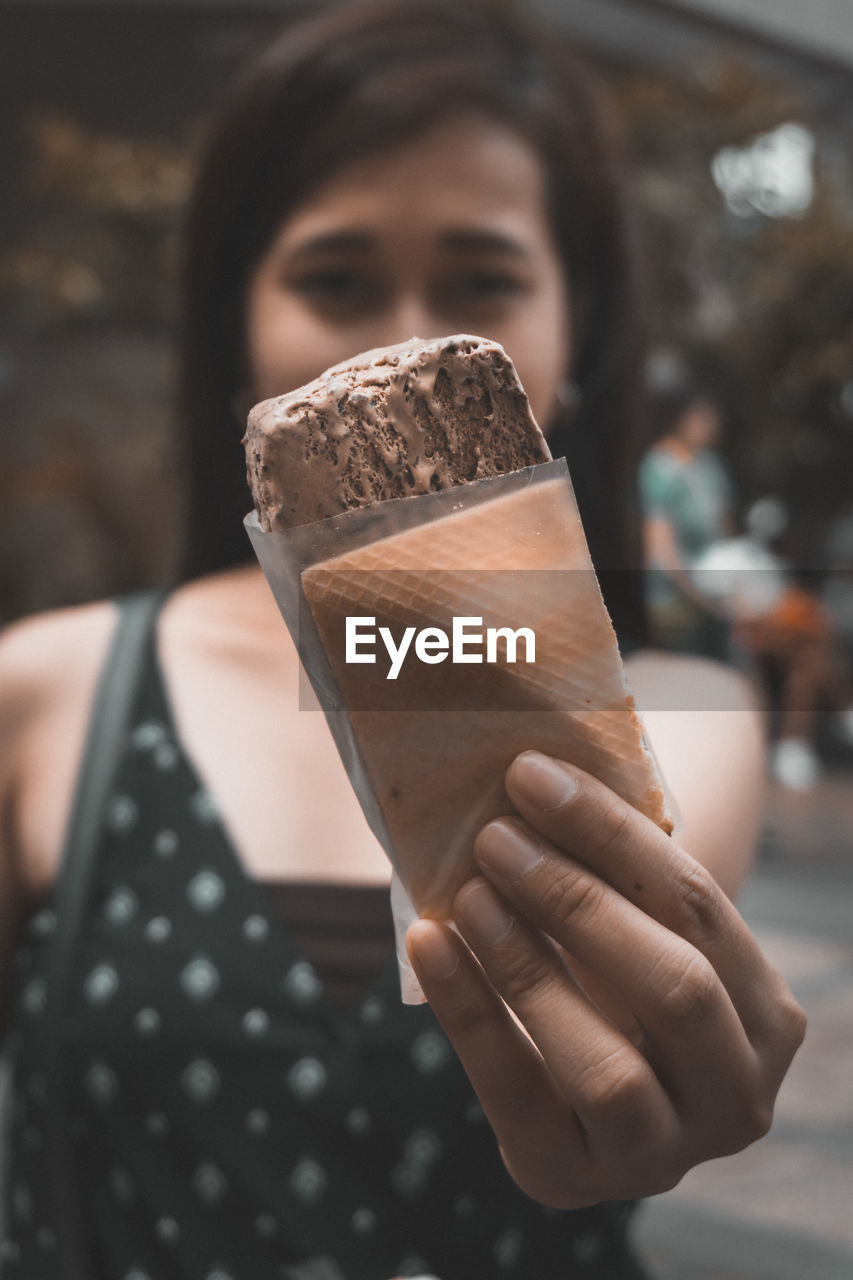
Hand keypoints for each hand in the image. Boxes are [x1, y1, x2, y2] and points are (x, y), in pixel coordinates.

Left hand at [406, 750, 805, 1209]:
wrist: (595, 1110)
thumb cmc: (616, 987)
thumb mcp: (640, 937)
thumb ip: (615, 878)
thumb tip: (533, 774)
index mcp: (768, 1014)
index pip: (697, 905)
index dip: (613, 834)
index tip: (530, 775)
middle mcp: (737, 1094)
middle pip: (672, 984)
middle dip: (577, 899)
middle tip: (495, 836)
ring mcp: (663, 1154)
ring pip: (605, 1063)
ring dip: (527, 962)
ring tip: (467, 891)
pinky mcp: (573, 1180)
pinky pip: (516, 1093)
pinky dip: (466, 1011)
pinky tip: (426, 942)